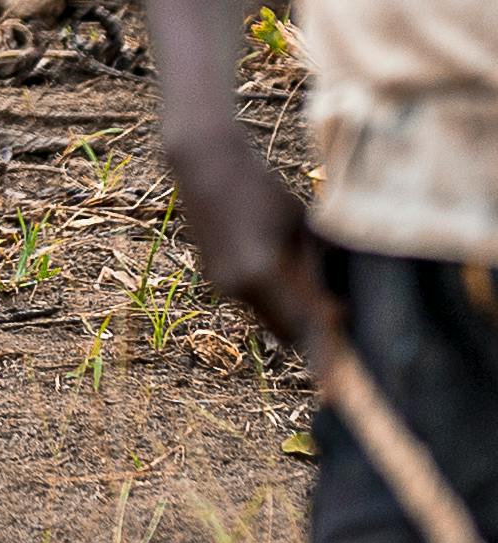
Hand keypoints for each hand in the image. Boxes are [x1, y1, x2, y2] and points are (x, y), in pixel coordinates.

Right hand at [166, 121, 323, 353]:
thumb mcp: (301, 228)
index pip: (305, 326)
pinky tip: (278, 265)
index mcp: (264, 273)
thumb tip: (340, 308)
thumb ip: (317, 271)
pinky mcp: (214, 277)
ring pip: (269, 318)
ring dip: (290, 312)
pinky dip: (272, 296)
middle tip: (336, 311)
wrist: (204, 164)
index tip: (338, 378)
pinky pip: (253, 301)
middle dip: (311, 330)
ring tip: (307, 282)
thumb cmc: (261, 189)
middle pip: (287, 331)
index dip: (325, 353)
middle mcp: (239, 287)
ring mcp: (223, 284)